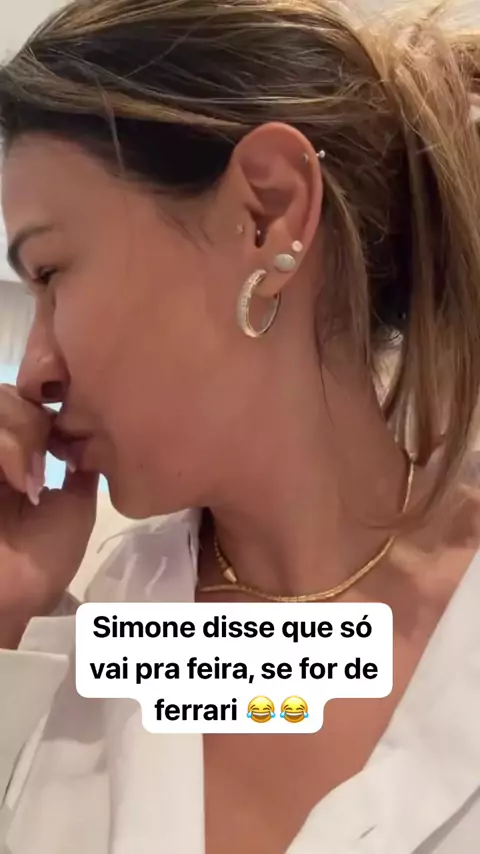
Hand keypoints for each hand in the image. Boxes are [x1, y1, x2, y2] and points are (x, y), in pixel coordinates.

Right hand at [0, 385, 97, 646]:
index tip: (68, 439)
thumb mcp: (74, 504)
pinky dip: (4, 446)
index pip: (23, 400)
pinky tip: (18, 479)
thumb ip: (79, 466)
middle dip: (30, 419)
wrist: (10, 601)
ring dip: (17, 433)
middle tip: (46, 463)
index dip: (46, 406)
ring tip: (29, 477)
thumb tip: (90, 435)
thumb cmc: (39, 560)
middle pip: (3, 395)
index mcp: (13, 455)